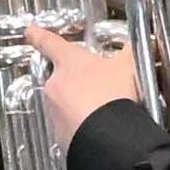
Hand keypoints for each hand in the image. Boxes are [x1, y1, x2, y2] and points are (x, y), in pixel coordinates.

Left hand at [18, 20, 137, 143]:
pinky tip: (100, 126)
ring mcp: (55, 111)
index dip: (40, 35)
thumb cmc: (114, 98)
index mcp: (69, 62)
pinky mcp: (60, 135)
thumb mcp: (129, 66)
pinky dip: (82, 125)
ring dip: (81, 104)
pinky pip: (70, 126)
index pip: (49, 43)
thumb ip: (130, 52)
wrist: (109, 138)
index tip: (31, 31)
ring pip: (65, 103)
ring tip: (105, 108)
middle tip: (101, 85)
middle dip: (79, 81)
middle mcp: (55, 85)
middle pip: (62, 77)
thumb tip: (138, 45)